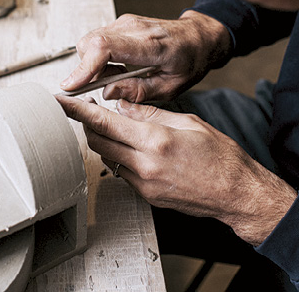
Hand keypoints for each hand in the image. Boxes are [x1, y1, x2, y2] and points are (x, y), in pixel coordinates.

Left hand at [56, 95, 296, 245]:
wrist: (237, 194)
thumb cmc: (220, 156)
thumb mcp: (188, 122)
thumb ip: (150, 113)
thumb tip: (123, 105)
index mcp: (155, 141)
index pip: (104, 122)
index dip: (78, 111)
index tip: (61, 102)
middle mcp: (144, 165)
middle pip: (98, 141)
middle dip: (87, 124)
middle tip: (88, 109)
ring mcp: (144, 185)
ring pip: (108, 157)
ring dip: (103, 140)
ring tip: (114, 126)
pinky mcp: (147, 196)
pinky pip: (122, 172)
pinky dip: (119, 156)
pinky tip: (131, 147)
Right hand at [60, 11, 231, 101]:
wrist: (200, 37)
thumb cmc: (190, 60)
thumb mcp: (171, 87)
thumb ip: (138, 92)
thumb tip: (108, 93)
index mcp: (150, 45)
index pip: (105, 48)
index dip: (84, 67)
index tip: (72, 85)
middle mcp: (134, 28)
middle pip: (90, 43)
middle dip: (87, 69)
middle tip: (106, 85)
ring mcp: (126, 22)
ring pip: (90, 41)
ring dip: (94, 64)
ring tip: (118, 76)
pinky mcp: (121, 23)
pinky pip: (98, 39)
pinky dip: (100, 57)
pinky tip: (119, 66)